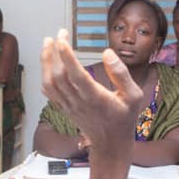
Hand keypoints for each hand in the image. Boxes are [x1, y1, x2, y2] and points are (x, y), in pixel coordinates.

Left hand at [40, 30, 144, 178]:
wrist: (111, 144)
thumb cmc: (124, 118)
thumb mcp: (134, 96)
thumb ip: (121, 74)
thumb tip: (107, 53)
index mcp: (96, 98)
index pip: (76, 75)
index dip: (67, 56)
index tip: (62, 39)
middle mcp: (79, 102)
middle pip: (58, 76)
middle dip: (54, 53)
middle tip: (58, 35)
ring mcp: (69, 107)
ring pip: (49, 83)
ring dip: (46, 62)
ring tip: (48, 44)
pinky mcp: (64, 109)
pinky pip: (48, 93)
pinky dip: (44, 76)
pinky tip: (47, 65)